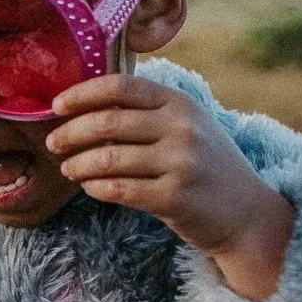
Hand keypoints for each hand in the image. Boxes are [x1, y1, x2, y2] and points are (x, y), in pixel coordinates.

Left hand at [45, 74, 295, 301]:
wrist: (248, 215)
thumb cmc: (208, 168)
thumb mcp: (189, 127)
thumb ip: (148, 113)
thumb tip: (87, 106)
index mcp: (181, 103)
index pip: (121, 86)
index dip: (82, 93)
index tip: (57, 106)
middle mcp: (182, 128)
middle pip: (108, 121)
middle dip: (70, 133)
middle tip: (53, 143)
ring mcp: (180, 163)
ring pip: (108, 158)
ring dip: (78, 164)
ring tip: (68, 169)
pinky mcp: (175, 198)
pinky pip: (119, 189)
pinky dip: (96, 187)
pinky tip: (90, 187)